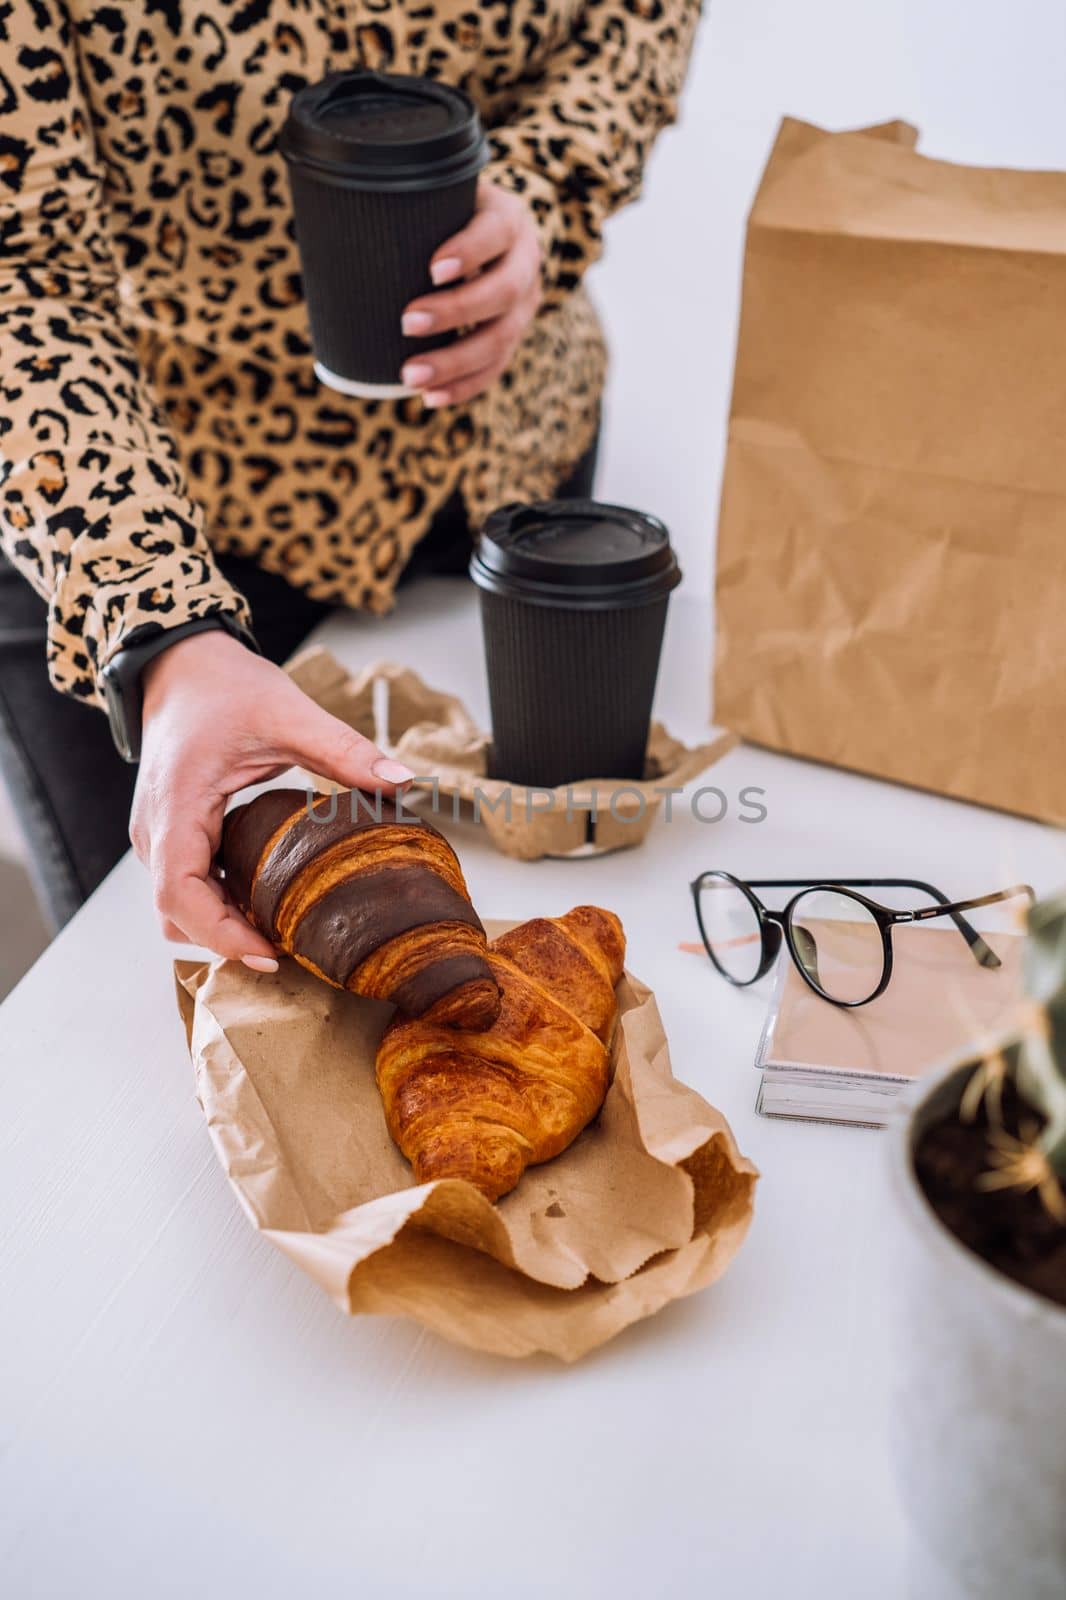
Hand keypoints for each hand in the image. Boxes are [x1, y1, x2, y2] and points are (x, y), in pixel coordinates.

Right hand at [130, 631, 413, 967]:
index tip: (271, 953)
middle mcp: (154, 830)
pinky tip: (267, 903)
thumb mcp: (288, 713)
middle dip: (228, 940)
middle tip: (292, 952)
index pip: (180, 895)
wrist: (181, 664)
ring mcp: (158, 836)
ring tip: (284, 932)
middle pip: (176, 915)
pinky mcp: (171, 836)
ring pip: (178, 909)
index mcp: (175, 805)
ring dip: (224, 926)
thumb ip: (344, 750)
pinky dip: (220, 905)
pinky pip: (188, 887)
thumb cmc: (221, 686)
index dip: (222, 934)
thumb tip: (402, 782)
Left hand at [399, 178, 541, 406]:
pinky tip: (431, 397)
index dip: (469, 252)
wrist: (478, 236)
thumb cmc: (440, 215)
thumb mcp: (433, 201)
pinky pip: (495, 368)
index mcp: (507, 218)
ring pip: (502, 339)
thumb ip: (403, 207)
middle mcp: (525, 261)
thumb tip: (331, 220)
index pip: (496, 232)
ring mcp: (524, 304)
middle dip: (455, 312)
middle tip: (407, 324)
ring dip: (455, 362)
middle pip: (503, 292)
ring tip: (410, 376)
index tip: (432, 269)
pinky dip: (463, 386)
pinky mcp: (513, 335)